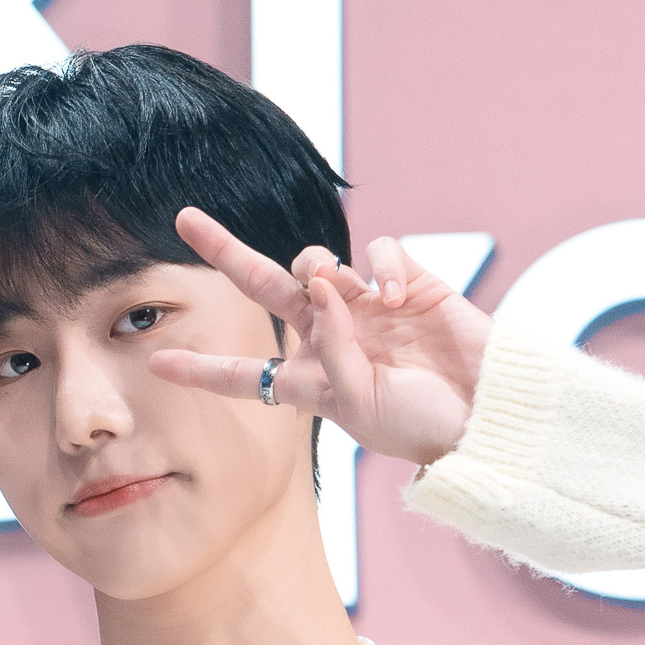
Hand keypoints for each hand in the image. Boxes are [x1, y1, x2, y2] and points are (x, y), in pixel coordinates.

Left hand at [148, 208, 491, 465]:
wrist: (488, 416)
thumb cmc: (421, 426)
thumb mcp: (359, 403)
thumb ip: (332, 349)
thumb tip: (319, 283)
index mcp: (312, 381)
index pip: (246, 375)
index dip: (203, 370)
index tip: (156, 365)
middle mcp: (332, 337)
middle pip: (265, 287)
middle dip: (226, 252)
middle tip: (185, 219)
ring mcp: (369, 308)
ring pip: (317, 261)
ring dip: (315, 265)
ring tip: (339, 289)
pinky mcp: (411, 284)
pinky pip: (379, 254)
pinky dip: (383, 268)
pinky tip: (402, 297)